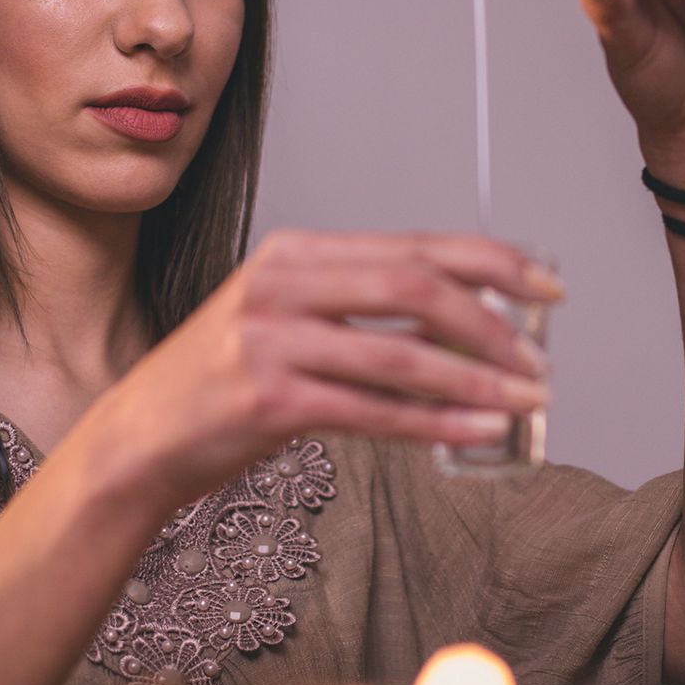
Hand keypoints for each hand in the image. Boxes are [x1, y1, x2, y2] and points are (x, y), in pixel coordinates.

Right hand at [69, 229, 563, 510]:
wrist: (138, 440)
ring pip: (401, 353)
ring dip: (476, 380)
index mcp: (296, 253)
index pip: (415, 245)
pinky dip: (437, 422)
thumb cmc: (219, 385)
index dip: (493, 262)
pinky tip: (479, 430)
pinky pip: (375, 411)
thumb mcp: (284, 320)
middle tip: (538, 357)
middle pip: (415, 286)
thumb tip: (462, 323)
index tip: (546, 287)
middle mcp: (282, 284)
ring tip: (525, 400)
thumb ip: (359, 310)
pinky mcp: (269, 400)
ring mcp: (272, 340)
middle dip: (492, 322)